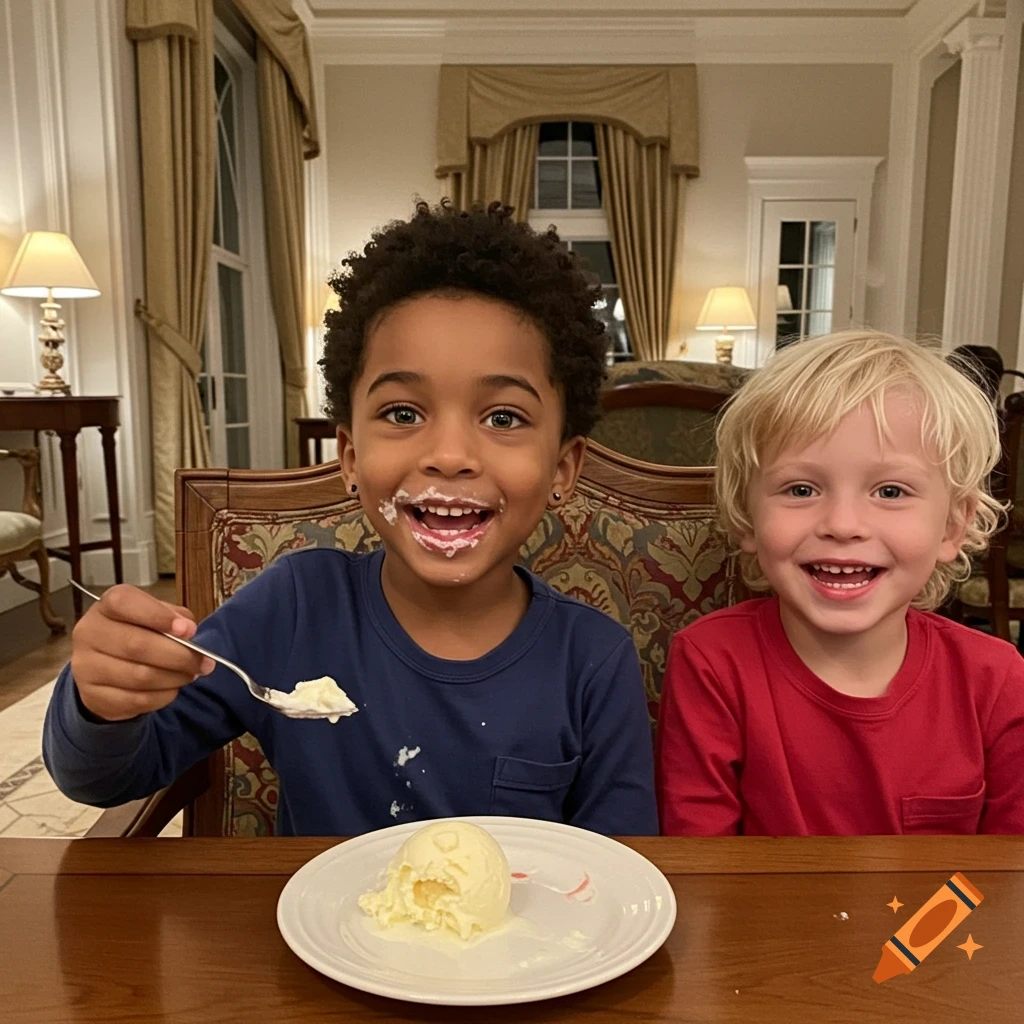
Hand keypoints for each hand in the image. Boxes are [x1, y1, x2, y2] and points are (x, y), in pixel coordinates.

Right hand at [70, 584, 215, 721]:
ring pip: (139, 676)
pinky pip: (136, 700)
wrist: (104, 669)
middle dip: (179, 656)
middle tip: (203, 662)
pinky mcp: (92, 696)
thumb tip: (188, 630)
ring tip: (190, 675)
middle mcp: (88, 632)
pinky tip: (172, 689)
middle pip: (136, 645)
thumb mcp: (155, 616)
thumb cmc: (137, 634)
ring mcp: (85, 666)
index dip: (158, 615)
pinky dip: (162, 696)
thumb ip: (175, 617)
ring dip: (174, 678)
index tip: (188, 630)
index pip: (124, 603)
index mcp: (106, 606)